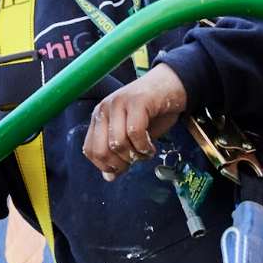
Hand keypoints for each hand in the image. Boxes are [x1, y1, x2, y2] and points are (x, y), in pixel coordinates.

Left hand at [83, 63, 187, 180]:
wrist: (172, 85)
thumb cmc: (151, 112)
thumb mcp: (131, 136)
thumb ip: (118, 155)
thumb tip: (108, 178)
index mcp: (99, 117)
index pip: (90, 150)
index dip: (106, 166)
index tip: (125, 167)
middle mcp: (104, 109)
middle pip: (101, 150)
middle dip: (120, 164)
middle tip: (136, 161)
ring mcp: (119, 103)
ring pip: (118, 143)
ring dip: (135, 156)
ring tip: (146, 153)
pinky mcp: (136, 101)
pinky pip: (135, 133)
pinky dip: (145, 147)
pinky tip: (152, 146)